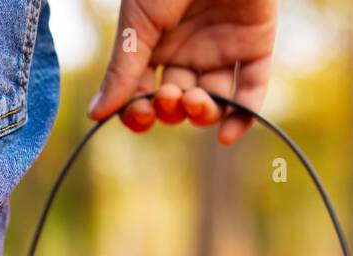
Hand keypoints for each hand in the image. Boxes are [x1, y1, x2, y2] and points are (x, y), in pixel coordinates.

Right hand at [90, 0, 277, 142]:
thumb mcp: (138, 23)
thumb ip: (122, 70)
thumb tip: (95, 115)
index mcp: (154, 44)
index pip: (143, 93)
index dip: (139, 111)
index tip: (138, 113)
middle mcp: (187, 51)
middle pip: (176, 101)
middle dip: (169, 109)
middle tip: (168, 96)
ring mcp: (222, 49)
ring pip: (212, 100)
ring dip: (200, 114)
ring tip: (193, 102)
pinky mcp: (256, 44)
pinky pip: (251, 90)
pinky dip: (242, 116)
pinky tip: (226, 135)